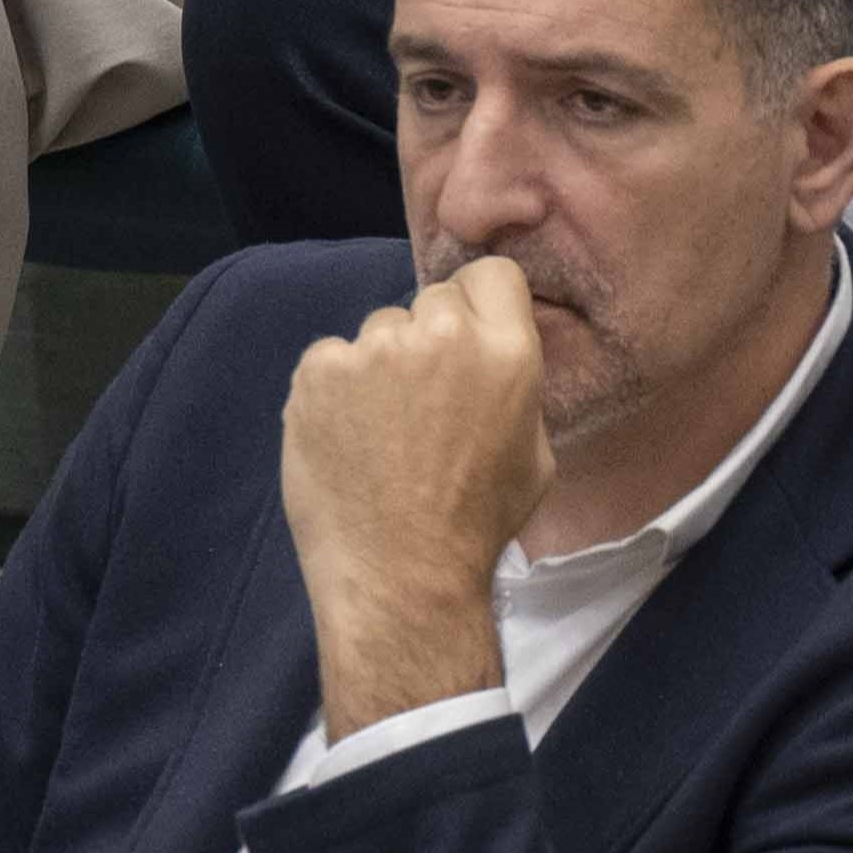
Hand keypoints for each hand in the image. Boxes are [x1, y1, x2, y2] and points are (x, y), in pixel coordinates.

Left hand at [278, 254, 550, 735]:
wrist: (400, 577)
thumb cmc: (475, 526)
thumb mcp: (534, 454)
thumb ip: (515, 387)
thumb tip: (493, 355)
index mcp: (507, 352)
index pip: (490, 274)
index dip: (476, 304)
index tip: (466, 337)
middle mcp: (442, 336)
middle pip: (431, 301)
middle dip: (427, 339)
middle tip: (420, 403)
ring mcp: (374, 350)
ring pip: (377, 331)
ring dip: (378, 368)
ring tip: (379, 435)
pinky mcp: (318, 371)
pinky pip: (328, 359)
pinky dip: (332, 392)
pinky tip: (343, 440)